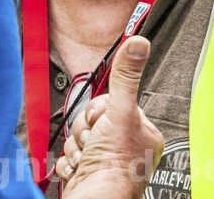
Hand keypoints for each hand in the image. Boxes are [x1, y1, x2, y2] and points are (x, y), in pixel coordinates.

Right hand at [58, 36, 163, 197]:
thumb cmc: (113, 165)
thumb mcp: (120, 111)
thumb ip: (126, 77)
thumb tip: (138, 42)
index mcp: (142, 133)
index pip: (112, 104)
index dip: (100, 109)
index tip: (102, 120)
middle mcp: (127, 147)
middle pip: (92, 119)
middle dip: (86, 130)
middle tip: (95, 141)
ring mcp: (106, 160)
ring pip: (79, 136)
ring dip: (77, 146)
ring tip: (88, 157)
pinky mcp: (88, 172)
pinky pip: (70, 155)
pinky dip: (71, 161)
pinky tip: (81, 168)